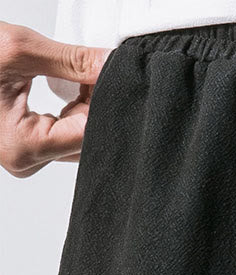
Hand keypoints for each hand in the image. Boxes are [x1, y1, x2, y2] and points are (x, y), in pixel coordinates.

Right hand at [0, 21, 109, 177]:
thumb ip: (74, 61)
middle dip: (96, 104)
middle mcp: (27, 161)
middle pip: (86, 139)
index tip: (112, 77)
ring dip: (86, 106)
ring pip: (78, 137)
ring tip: (76, 77)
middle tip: (94, 71)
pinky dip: (73, 110)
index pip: (88, 133)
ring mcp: (28, 157)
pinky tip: (70, 90)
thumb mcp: (20, 51)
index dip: (105, 103)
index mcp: (23, 147)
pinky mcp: (29, 148)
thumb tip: (112, 65)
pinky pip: (65, 134)